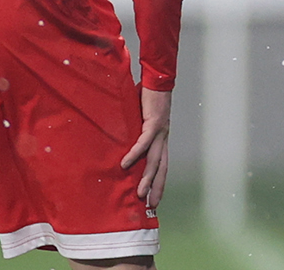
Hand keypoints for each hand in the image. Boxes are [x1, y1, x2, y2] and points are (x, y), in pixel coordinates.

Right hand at [121, 88, 171, 206]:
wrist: (157, 80)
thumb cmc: (149, 98)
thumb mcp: (141, 120)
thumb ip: (135, 132)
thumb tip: (120, 142)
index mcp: (161, 139)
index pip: (162, 165)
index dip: (159, 182)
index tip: (154, 198)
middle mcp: (163, 138)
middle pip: (161, 168)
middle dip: (157, 187)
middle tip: (151, 204)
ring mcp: (160, 132)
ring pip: (154, 160)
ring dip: (147, 177)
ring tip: (140, 192)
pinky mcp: (154, 123)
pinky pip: (143, 142)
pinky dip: (135, 154)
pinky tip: (126, 164)